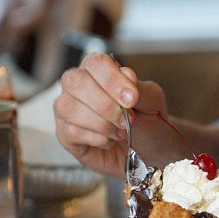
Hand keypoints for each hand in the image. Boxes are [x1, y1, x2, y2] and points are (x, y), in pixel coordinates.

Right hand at [53, 53, 168, 177]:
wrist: (149, 152)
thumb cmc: (147, 122)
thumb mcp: (152, 102)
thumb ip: (140, 88)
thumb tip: (126, 75)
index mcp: (99, 70)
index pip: (96, 63)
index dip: (113, 80)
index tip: (132, 99)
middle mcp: (78, 86)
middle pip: (75, 82)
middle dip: (105, 104)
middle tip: (127, 120)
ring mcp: (68, 110)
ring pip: (69, 108)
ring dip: (101, 124)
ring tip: (120, 132)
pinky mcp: (65, 134)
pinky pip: (72, 132)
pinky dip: (97, 139)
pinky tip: (109, 141)